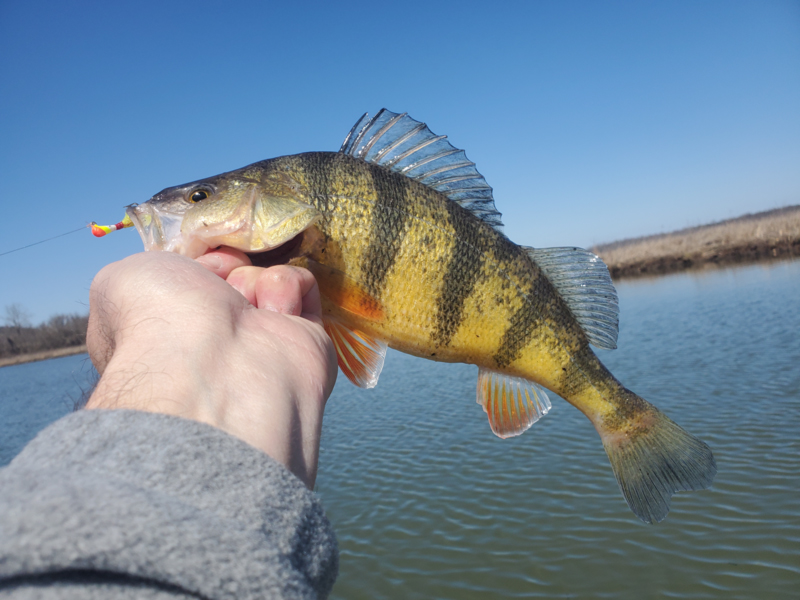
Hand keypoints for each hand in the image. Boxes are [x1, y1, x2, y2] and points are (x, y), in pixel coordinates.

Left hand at [85, 249, 336, 488]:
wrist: (212, 368)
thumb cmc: (157, 323)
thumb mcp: (119, 283)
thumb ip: (146, 270)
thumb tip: (180, 280)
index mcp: (168, 327)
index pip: (192, 275)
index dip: (195, 260)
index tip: (192, 265)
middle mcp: (215, 335)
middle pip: (232, 271)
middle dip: (226, 268)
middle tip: (219, 287)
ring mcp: (261, 337)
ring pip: (266, 274)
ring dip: (252, 280)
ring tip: (242, 308)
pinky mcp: (304, 339)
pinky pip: (302, 288)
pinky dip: (287, 289)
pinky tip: (273, 313)